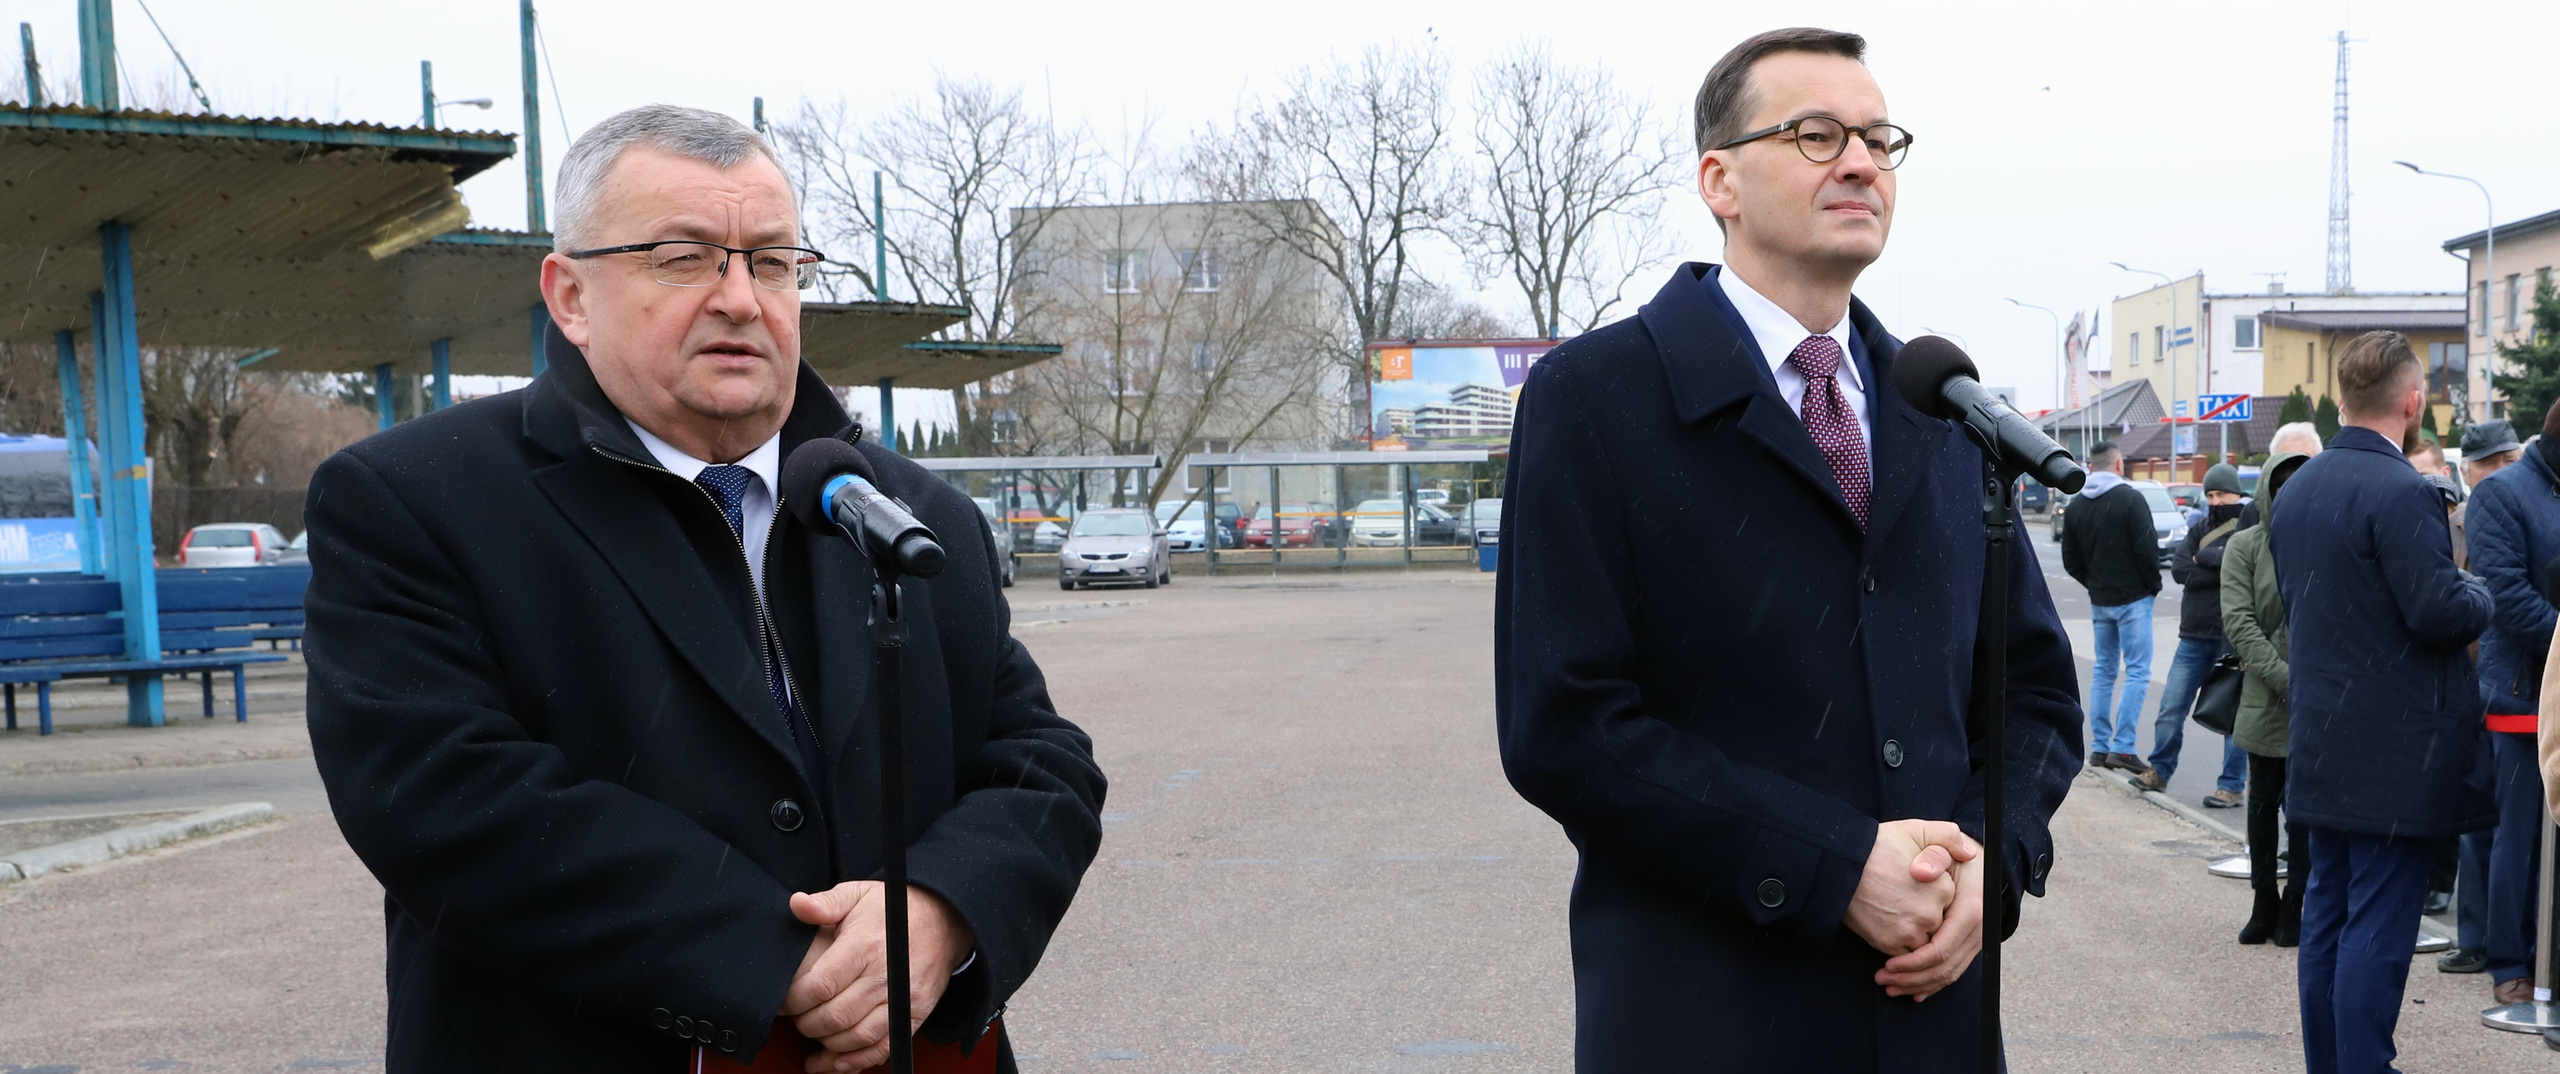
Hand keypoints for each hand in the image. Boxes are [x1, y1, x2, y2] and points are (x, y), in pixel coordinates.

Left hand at [779, 881, 976, 1071]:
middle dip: (806, 1024)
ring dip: (828, 1045)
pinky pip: (884, 1047)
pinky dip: (858, 1061)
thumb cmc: (894, 908)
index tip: (784, 1002)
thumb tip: (797, 904)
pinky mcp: (915, 1014)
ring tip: (814, 1037)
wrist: (944, 918)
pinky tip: (837, 1062)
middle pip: (835, 1016)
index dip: (794, 1001)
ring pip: (857, 1037)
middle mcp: (885, 975)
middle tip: (797, 1018)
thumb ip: (825, 902)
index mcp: (865, 946)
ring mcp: (903, 998)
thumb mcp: (858, 893)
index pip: (820, 986)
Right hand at [1843, 820, 1976, 956]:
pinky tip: (1887, 925)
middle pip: (1938, 923)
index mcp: (1944, 888)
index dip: (1933, 892)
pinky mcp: (1889, 944)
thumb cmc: (1877, 845)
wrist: (1838, 865)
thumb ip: (1949, 837)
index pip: (1949, 901)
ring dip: (1914, 934)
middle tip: (1904, 898)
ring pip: (1924, 942)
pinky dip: (1899, 947)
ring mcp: (1910, 932)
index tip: (1917, 884)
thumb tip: (1970, 854)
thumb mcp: (1917, 830)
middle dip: (1925, 915)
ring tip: (1895, 913)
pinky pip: (1905, 955)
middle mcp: (1931, 914)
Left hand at [1877, 849, 1984, 1002]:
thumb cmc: (1951, 849)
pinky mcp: (1971, 943)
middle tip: (1883, 980)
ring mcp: (1977, 937)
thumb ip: (1934, 851)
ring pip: (1951, 973)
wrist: (1976, 857)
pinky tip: (1914, 991)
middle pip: (1946, 966)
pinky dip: (1934, 983)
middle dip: (1913, 978)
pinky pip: (1955, 969)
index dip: (1914, 961)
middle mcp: (1979, 927)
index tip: (1888, 964)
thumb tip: (1921, 871)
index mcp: (1971, 907)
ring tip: (1891, 986)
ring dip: (1920, 984)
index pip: (1943, 947)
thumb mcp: (1941, 841)